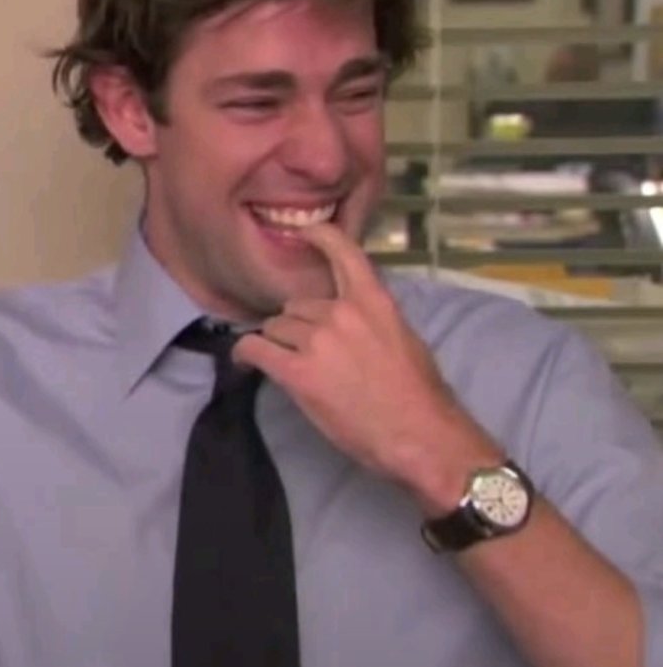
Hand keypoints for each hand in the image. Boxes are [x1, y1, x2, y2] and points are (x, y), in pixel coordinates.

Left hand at [232, 224, 501, 511]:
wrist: (420, 435)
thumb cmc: (420, 394)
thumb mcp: (404, 339)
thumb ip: (372, 319)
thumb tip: (350, 319)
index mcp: (373, 301)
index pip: (343, 253)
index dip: (320, 237)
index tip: (305, 232)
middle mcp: (341, 312)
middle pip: (296, 305)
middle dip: (297, 325)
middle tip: (308, 351)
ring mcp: (316, 341)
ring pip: (276, 327)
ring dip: (278, 342)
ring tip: (288, 364)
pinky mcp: (297, 371)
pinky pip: (256, 349)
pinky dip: (246, 353)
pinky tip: (246, 360)